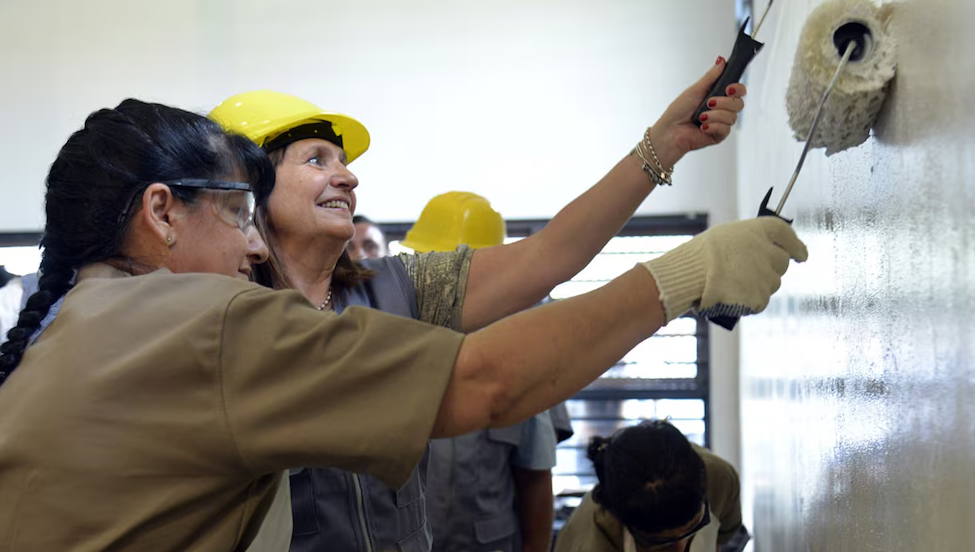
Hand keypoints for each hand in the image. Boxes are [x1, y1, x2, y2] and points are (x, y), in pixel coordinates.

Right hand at [639, 218, 807, 323]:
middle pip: (781, 263)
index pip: (787, 234)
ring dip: (758, 285)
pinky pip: (760, 300)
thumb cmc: (702, 254)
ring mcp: (766, 276)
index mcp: (760, 230)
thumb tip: (762, 253)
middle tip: (748, 271)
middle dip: (770, 268)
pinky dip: (749, 301)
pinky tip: (732, 295)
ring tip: (733, 283)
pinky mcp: (760, 297)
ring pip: (771, 283)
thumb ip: (749, 242)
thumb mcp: (727, 236)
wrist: (691, 274)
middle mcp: (769, 252)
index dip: (796, 245)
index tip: (801, 255)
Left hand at [648, 57, 747, 167]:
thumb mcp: (695, 90)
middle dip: (724, 103)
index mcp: (717, 96)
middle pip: (739, 103)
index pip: (738, 90)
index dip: (738, 88)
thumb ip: (711, 76)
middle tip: (709, 103)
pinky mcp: (719, 135)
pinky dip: (713, 126)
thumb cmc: (678, 112)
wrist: (670, 132)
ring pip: (732, 116)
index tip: (729, 88)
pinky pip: (726, 129)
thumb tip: (721, 61)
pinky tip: (702, 127)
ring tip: (700, 117)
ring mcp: (721, 122)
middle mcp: (721, 109)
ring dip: (715, 115)